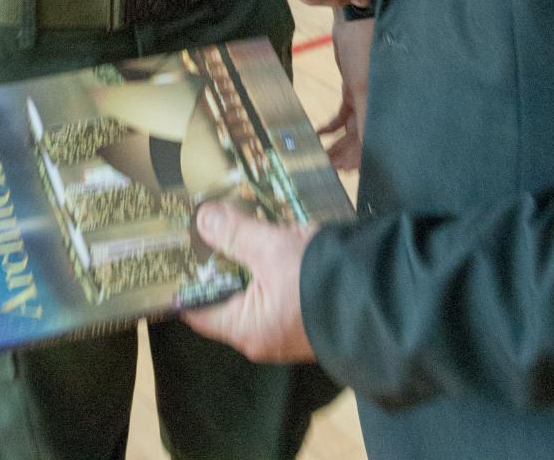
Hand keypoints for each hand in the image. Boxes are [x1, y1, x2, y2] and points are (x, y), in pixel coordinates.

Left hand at [183, 202, 316, 362]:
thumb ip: (234, 233)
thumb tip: (202, 219)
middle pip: (224, 294)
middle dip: (214, 259)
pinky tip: (266, 232)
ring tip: (230, 219)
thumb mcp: (271, 249)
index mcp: (245, 329)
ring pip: (252, 286)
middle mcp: (261, 334)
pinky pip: (275, 285)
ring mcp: (285, 325)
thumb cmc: (318, 282)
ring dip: (243, 256)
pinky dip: (266, 261)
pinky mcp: (306, 310)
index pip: (196, 309)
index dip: (180, 280)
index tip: (168, 249)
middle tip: (198, 223)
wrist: (385, 297)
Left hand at [320, 14, 372, 170]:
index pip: (373, 147)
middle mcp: (377, 107)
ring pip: (350, 132)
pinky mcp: (353, 88)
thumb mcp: (360, 87)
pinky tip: (318, 134)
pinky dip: (331, 127)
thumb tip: (361, 155)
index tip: (336, 173)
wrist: (357, 16)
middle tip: (320, 167)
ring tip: (317, 155)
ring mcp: (365, 98)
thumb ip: (361, 121)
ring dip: (334, 145)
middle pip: (360, 144)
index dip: (357, 164)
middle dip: (341, 158)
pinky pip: (343, 115)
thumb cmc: (364, 48)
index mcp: (384, 109)